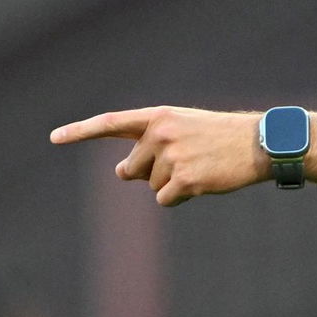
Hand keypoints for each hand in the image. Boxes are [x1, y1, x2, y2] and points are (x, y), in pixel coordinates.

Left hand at [50, 106, 268, 205]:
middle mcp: (160, 134)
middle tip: (186, 161)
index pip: (111, 123)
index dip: (80, 131)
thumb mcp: (184, 129)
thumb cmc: (222, 137)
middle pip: (132, 168)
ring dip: (173, 184)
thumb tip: (120, 172)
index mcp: (159, 117)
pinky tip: (204, 182)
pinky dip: (181, 197)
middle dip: (151, 173)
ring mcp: (172, 157)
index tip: (54, 138)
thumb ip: (149, 145)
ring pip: (152, 185)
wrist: (261, 144)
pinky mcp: (184, 180)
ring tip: (202, 167)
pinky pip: (165, 199)